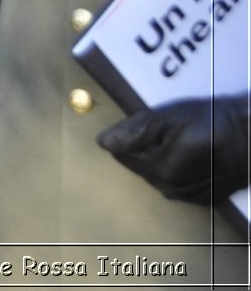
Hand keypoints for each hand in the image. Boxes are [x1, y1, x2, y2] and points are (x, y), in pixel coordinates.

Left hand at [97, 95, 250, 204]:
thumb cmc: (213, 122)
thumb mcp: (170, 117)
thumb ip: (135, 130)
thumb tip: (103, 142)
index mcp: (160, 170)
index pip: (123, 155)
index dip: (129, 136)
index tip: (147, 124)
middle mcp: (172, 189)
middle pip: (140, 166)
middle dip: (143, 149)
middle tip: (165, 130)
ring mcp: (190, 196)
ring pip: (158, 177)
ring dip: (159, 159)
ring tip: (178, 140)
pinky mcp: (206, 198)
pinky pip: (178, 185)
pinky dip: (176, 171)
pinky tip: (188, 157)